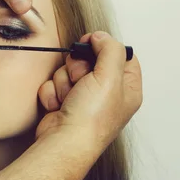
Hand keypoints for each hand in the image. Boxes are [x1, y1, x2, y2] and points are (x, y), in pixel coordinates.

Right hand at [36, 32, 142, 147]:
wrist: (63, 142)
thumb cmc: (90, 119)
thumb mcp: (109, 77)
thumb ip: (109, 49)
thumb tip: (101, 37)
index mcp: (126, 88)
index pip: (122, 56)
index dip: (105, 46)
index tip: (92, 43)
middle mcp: (107, 94)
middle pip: (90, 60)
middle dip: (78, 66)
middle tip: (80, 78)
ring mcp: (84, 99)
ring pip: (68, 71)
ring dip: (63, 81)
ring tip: (68, 97)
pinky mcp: (64, 103)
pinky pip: (54, 84)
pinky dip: (52, 92)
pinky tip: (58, 105)